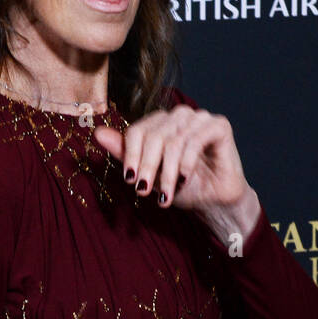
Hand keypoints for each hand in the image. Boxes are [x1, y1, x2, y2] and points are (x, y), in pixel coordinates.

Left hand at [93, 105, 261, 246]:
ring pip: (174, 140)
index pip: (138, 131)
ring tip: (167, 194)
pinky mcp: (219, 125)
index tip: (130, 180)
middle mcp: (179, 116)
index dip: (131, 155)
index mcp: (161, 123)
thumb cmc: (183, 188)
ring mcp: (200, 118)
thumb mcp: (150, 175)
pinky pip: (196, 140)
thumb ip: (127, 154)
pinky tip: (185, 179)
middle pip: (154, 135)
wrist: (213, 202)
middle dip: (147, 167)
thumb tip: (98, 133)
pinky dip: (187, 163)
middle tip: (144, 190)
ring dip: (167, 171)